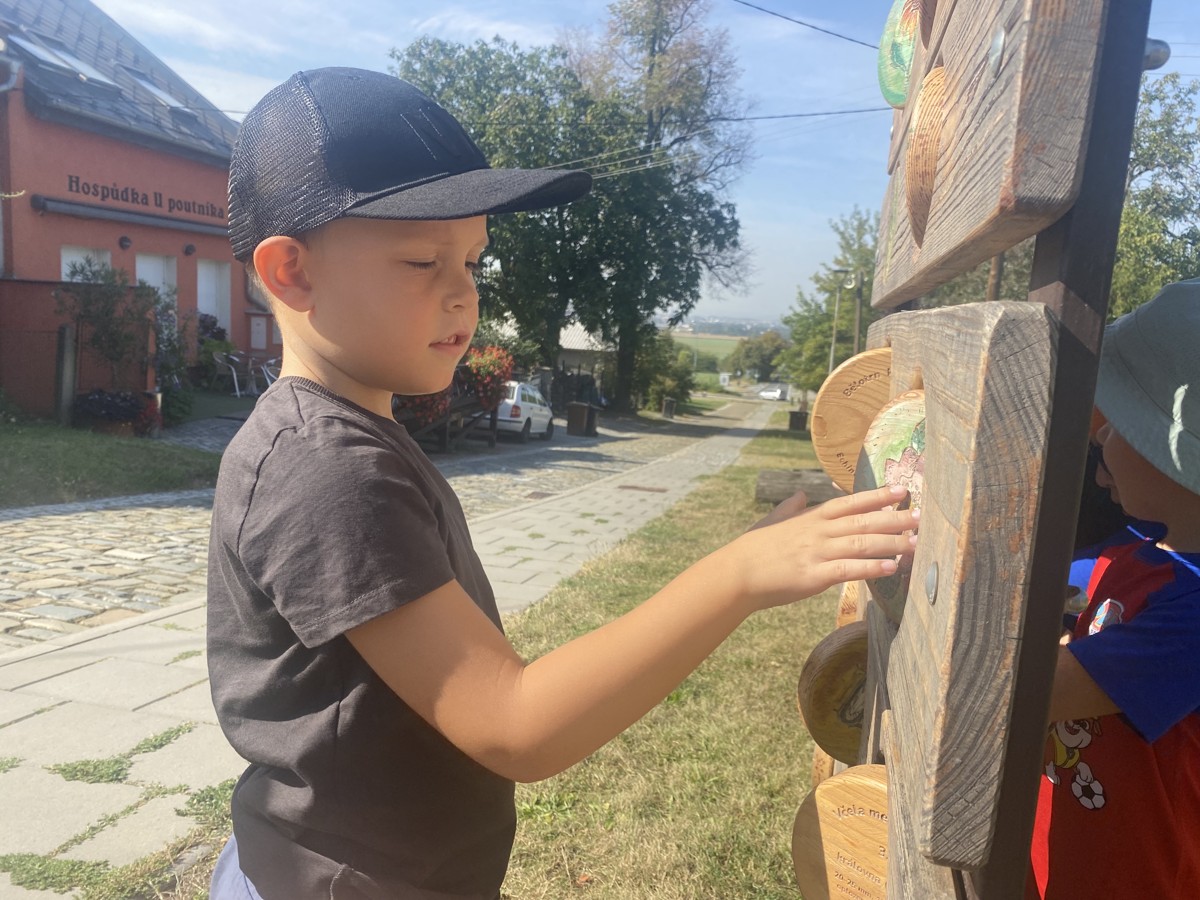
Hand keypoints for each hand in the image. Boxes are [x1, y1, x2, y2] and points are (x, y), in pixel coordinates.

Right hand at [728, 484, 918, 610]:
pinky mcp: (815, 576)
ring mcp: (818, 552)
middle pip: (864, 521)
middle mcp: (819, 531)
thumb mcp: (773, 520)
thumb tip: (801, 494)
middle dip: (895, 519)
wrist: (738, 573)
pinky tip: (891, 567)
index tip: (902, 492)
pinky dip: (873, 567)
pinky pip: (850, 569)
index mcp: (811, 517)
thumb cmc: (755, 547)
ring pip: (862, 544)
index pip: (851, 502)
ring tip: (915, 543)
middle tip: (922, 517)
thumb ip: (790, 507)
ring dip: (892, 543)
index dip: (878, 496)